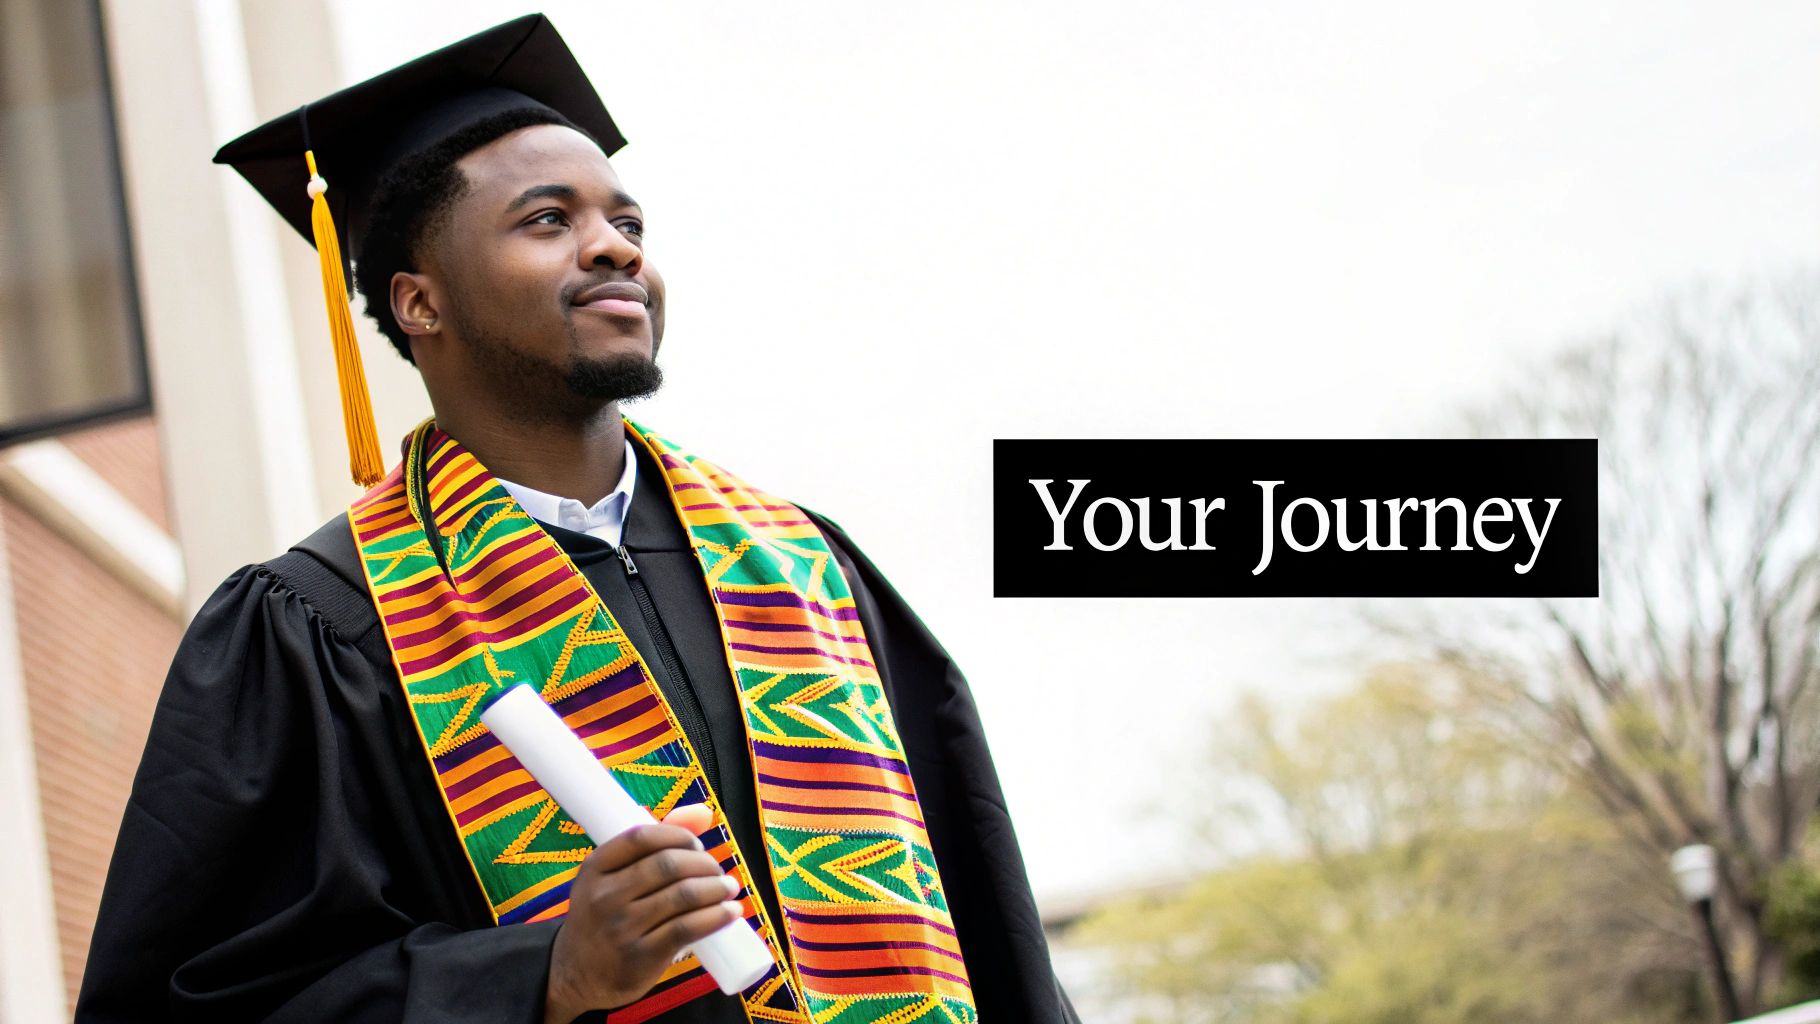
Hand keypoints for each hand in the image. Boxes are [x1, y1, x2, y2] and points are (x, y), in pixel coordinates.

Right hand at [542, 804, 740, 1022]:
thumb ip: (655, 844)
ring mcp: (622, 928)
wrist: (577, 976)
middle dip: (703, 863)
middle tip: (716, 870)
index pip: (641, 837)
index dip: (678, 835)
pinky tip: (730, 912)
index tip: (696, 845)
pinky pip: (687, 928)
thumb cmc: (605, 917)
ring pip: (683, 895)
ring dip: (716, 888)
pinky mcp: (641, 957)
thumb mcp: (612, 878)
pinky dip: (717, 916)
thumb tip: (704, 813)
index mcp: (594, 868)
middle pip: (668, 865)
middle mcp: (604, 896)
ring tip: (728, 888)